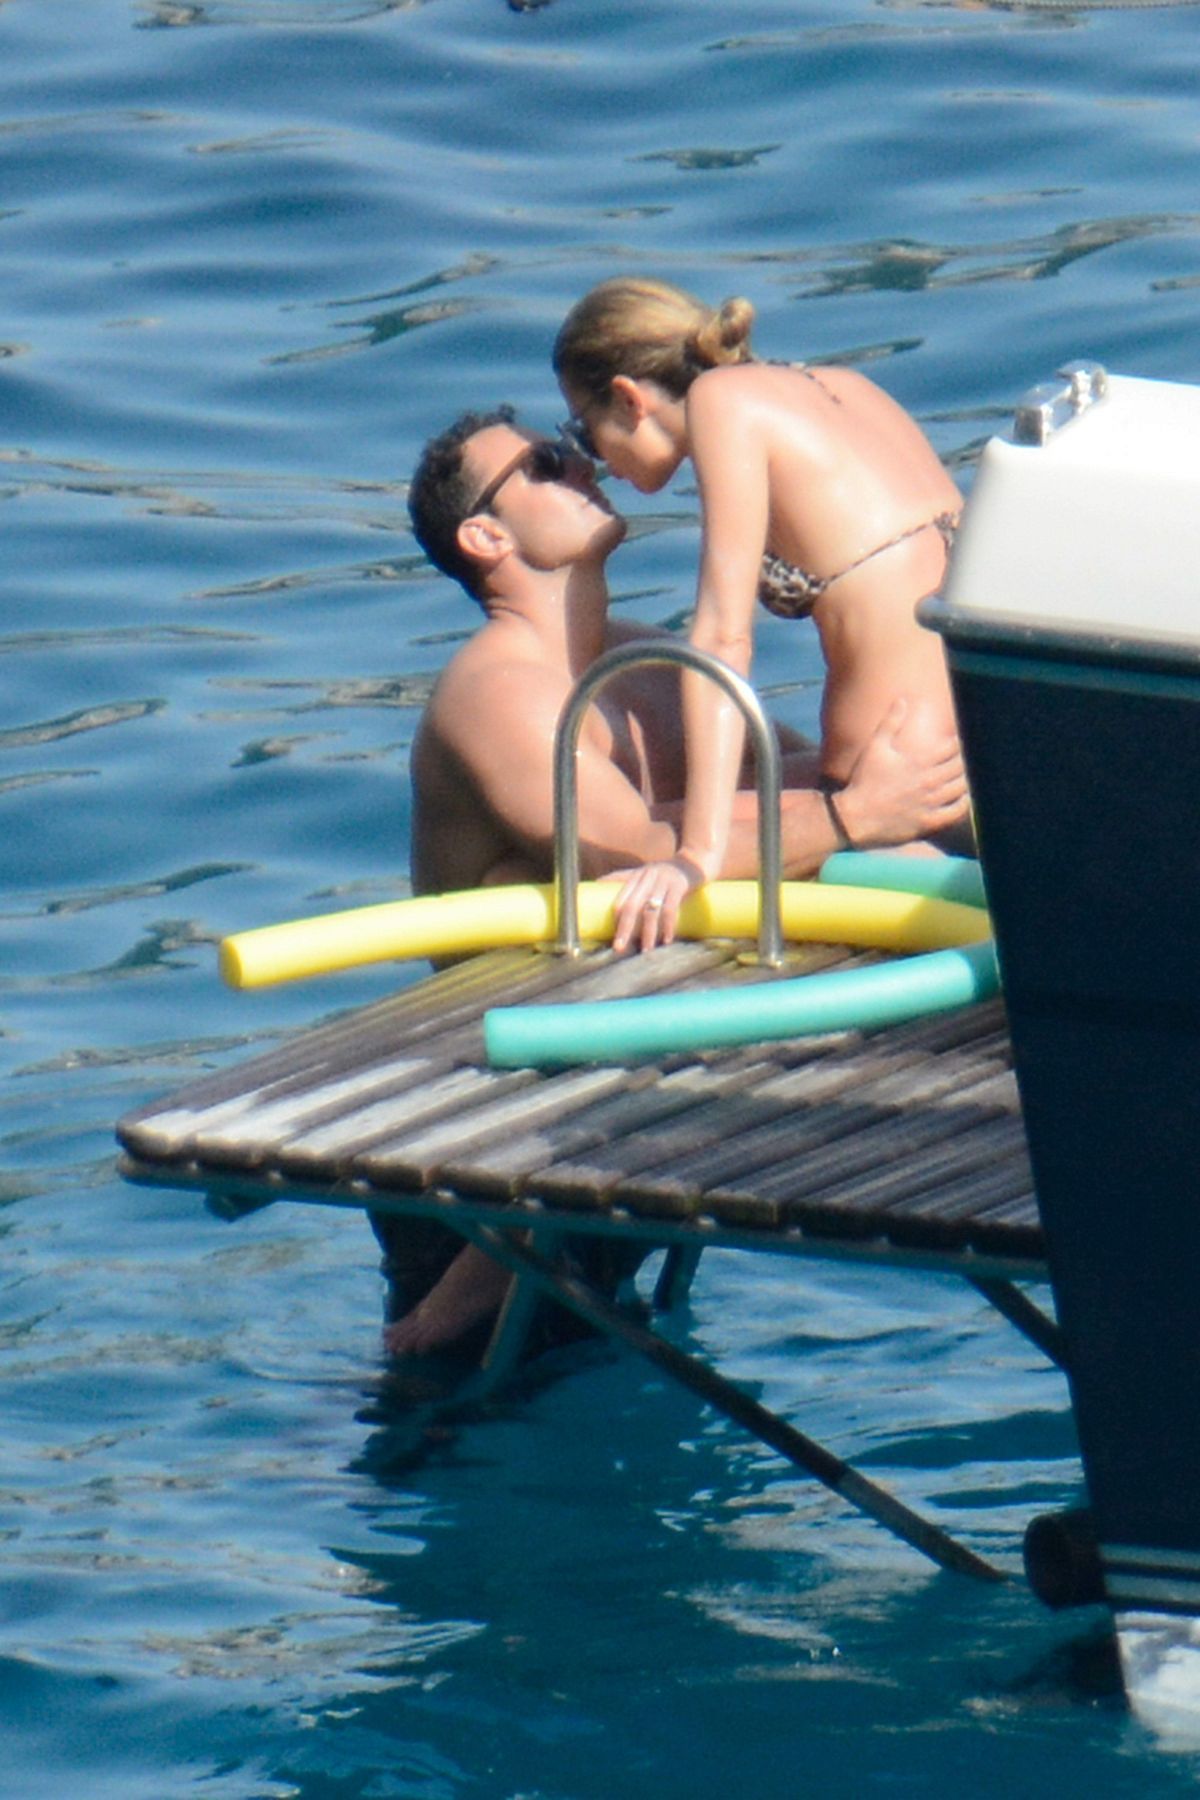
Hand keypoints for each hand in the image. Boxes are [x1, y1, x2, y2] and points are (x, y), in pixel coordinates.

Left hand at [607, 854, 704, 953]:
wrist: (695, 861)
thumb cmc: (665, 872)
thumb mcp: (643, 872)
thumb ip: (623, 877)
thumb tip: (596, 882)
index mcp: (636, 877)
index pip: (620, 900)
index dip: (616, 920)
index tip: (616, 938)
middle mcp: (647, 878)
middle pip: (631, 906)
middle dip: (624, 929)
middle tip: (619, 949)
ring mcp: (663, 881)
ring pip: (650, 910)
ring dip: (648, 933)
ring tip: (646, 950)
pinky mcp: (679, 886)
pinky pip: (670, 908)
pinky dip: (668, 926)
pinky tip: (667, 939)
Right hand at [839, 698, 968, 847]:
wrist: (855, 817)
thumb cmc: (864, 780)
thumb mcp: (874, 748)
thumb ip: (890, 723)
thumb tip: (902, 700)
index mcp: (918, 761)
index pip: (951, 747)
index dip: (960, 741)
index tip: (963, 738)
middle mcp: (928, 781)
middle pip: (960, 767)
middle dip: (967, 759)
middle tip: (972, 756)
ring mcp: (930, 803)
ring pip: (960, 788)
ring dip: (967, 780)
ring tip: (970, 774)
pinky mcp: (928, 822)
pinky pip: (955, 812)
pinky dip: (964, 804)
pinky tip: (966, 798)